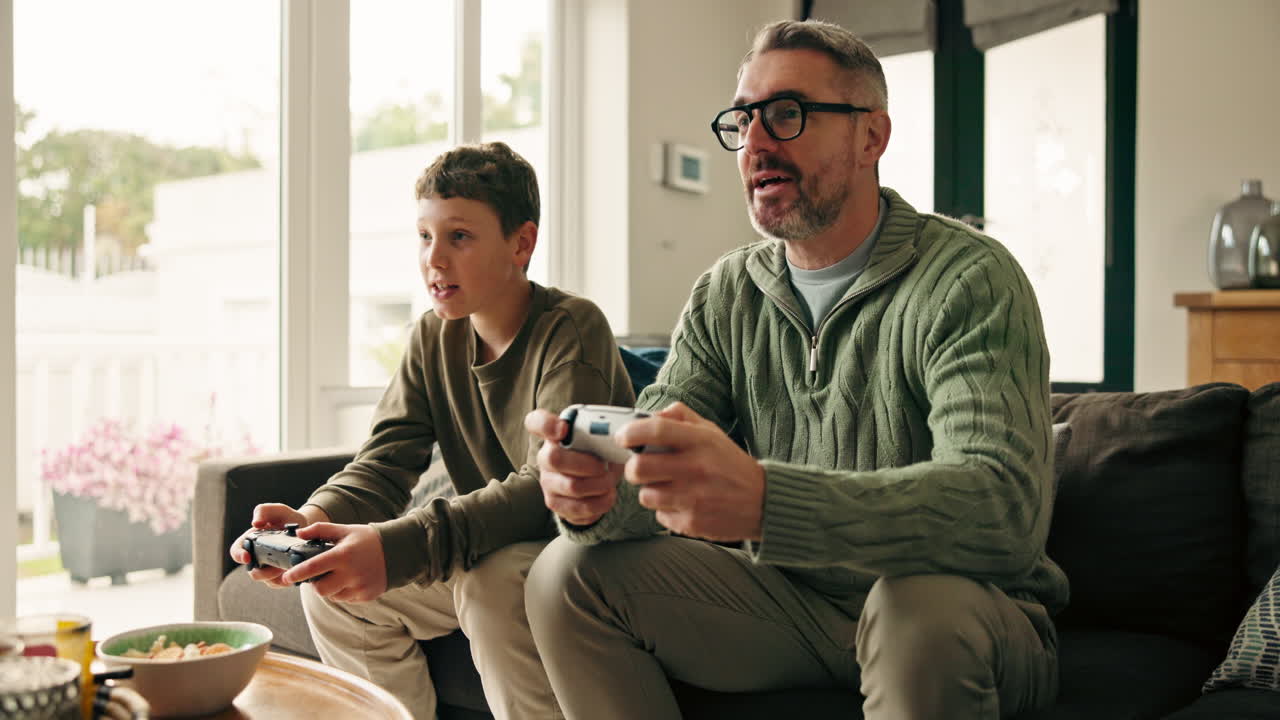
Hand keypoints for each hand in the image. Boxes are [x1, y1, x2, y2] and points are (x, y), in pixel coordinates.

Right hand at [229, 503, 327, 587]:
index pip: (236, 552)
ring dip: (277, 576)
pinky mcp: (281, 576)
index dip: (238, 555)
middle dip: (263, 572)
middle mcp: (257, 558)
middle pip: (253, 573)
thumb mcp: (276, 510)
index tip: (247, 557)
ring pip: (268, 581)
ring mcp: (269, 569)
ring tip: (289, 566)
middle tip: (277, 565)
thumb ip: (263, 511)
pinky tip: (296, 571)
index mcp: (250, 542)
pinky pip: (281, 584)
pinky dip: (288, 580)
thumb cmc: (286, 518)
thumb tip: (255, 523)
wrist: (305, 527)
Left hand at [282, 523, 387, 602]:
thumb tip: (299, 534)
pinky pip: (346, 599)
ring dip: (331, 588)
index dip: (297, 574)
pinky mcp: (366, 596)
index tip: (286, 578)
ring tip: (340, 575)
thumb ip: (320, 530)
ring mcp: (359, 587)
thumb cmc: (367, 539)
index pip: (314, 567)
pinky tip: (352, 579)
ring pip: (333, 596)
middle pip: (320, 589)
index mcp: (343, 555)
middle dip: (316, 584)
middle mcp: (351, 573)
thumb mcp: (344, 530)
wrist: (398, 551)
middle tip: (321, 575)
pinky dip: (343, 592)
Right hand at [525, 409, 622, 525]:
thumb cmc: (597, 454)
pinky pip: (578, 508)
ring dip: (599, 485)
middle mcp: (545, 457)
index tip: (564, 428)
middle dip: (588, 464)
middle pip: (555, 458)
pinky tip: (608, 496)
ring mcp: (548, 482)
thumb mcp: (600, 439)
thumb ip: (603, 432)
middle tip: (604, 467)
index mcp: (555, 434)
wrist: (596, 481)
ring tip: (610, 482)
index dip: (546, 424)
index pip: (536, 422)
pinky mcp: (556, 504)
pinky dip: (600, 503)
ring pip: (572, 486)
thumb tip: (620, 436)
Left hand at [618, 402, 765, 541]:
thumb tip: (649, 416)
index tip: (623, 438)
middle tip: (640, 467)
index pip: (655, 430)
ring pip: (646, 496)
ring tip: (668, 487)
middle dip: (633, 468)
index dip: (631, 433)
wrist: (762, 502)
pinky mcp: (692, 523)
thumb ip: (681, 417)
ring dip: (651, 491)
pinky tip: (683, 504)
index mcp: (701, 442)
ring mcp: (693, 499)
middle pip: (640, 468)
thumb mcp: (712, 432)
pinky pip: (660, 516)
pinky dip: (666, 510)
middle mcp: (696, 469)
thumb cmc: (730, 463)